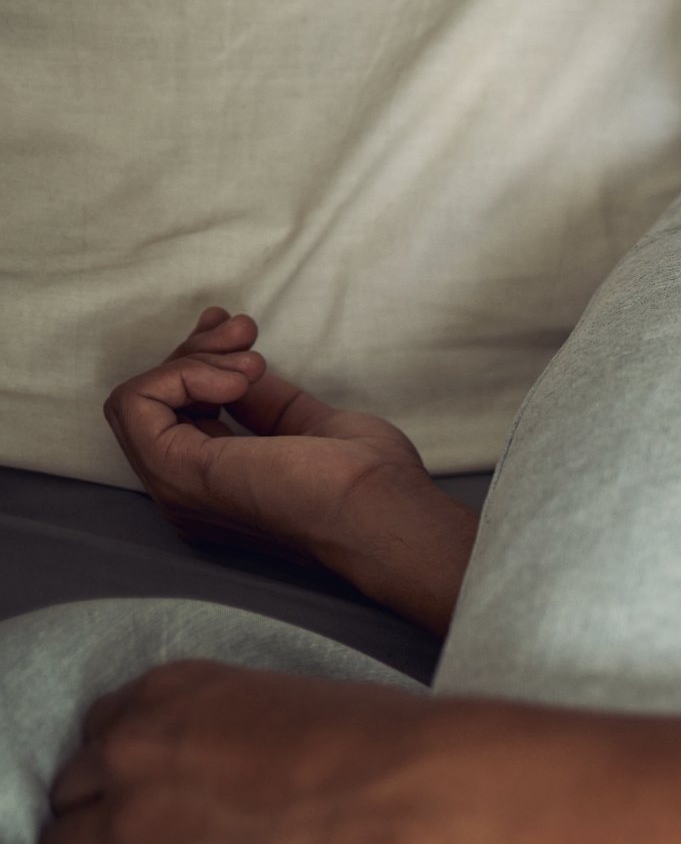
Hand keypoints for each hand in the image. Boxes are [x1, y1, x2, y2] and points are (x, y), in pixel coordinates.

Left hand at [39, 660, 432, 843]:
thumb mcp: (298, 699)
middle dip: (106, 816)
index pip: (101, 731)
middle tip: (156, 841)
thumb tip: (245, 763)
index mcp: (174, 693)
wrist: (411, 798)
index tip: (152, 788)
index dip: (127, 767)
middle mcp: (136, 751)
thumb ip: (241, 723)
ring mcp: (134, 824)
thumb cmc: (386, 746)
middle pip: (73, 791)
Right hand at [103, 309, 477, 632]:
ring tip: (252, 359)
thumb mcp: (310, 426)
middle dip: (196, 351)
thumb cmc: (367, 481)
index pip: (179, 415)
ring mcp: (177, 488)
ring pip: (140, 399)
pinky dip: (180, 375)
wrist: (381, 511)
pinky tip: (234, 378)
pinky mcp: (176, 474)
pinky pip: (135, 403)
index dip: (201, 365)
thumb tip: (240, 371)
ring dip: (193, 359)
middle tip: (246, 332)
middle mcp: (189, 493)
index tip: (244, 335)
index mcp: (219, 487)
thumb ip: (266, 404)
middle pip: (157, 404)